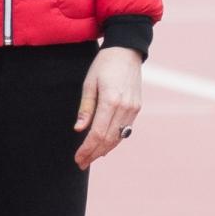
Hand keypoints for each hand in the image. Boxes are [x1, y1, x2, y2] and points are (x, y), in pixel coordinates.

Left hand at [74, 48, 141, 167]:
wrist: (126, 52)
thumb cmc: (104, 65)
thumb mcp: (89, 83)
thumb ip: (86, 108)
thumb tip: (79, 129)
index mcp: (111, 100)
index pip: (98, 133)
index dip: (87, 148)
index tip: (78, 158)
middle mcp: (125, 107)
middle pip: (109, 139)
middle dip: (94, 153)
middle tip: (81, 163)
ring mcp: (133, 109)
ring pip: (118, 137)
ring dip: (104, 150)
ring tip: (90, 158)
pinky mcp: (137, 108)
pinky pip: (125, 130)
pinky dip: (114, 140)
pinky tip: (104, 147)